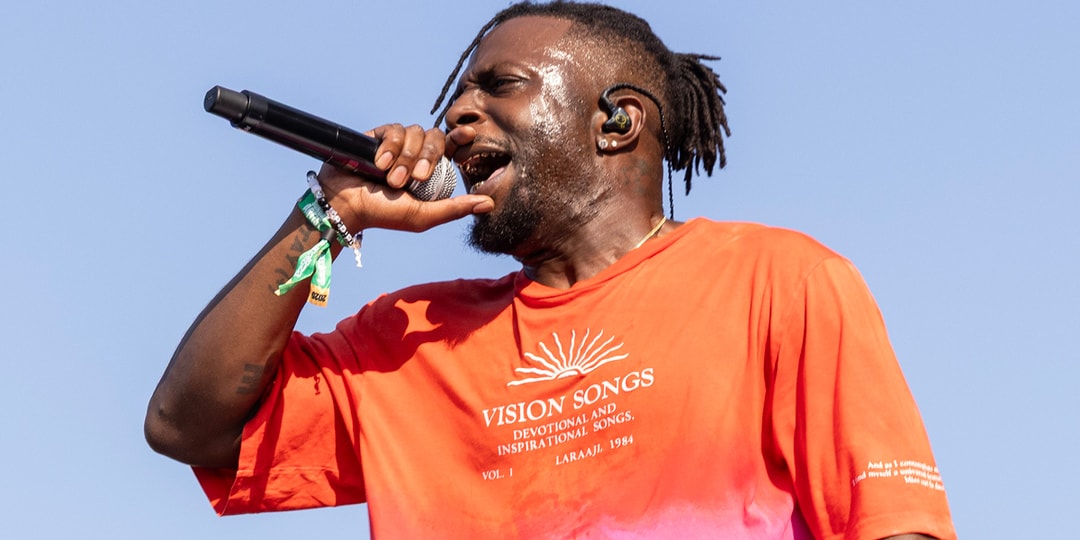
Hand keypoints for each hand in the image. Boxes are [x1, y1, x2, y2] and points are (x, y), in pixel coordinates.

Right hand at [315, 123, 492, 232]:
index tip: (468, 134)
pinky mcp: (378, 136)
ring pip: (415, 132)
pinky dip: (390, 147)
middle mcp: (415, 154)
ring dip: (405, 158)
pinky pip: (394, 129)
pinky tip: (379, 163)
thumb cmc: (383, 215)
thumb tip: (490, 203)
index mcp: (429, 171)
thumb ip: (456, 208)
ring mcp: (396, 144)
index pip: (450, 147)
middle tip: (415, 179)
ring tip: (391, 180)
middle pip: (435, 137)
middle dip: (427, 157)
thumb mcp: (424, 216)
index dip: (460, 138)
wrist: (345, 205)